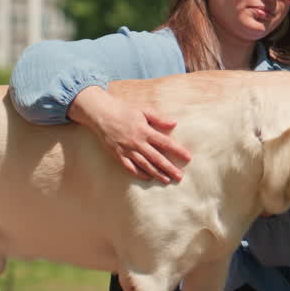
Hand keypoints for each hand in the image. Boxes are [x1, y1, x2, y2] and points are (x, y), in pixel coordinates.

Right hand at [68, 86, 191, 183]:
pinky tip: (148, 177)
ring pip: (144, 165)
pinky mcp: (118, 154)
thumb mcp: (143, 110)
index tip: (188, 157)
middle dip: (169, 168)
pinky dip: (139, 173)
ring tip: (167, 180)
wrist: (101, 114)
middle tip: (180, 177)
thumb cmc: (124, 110)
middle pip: (156, 158)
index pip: (165, 143)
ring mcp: (127, 150)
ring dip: (156, 173)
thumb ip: (159, 118)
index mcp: (145, 131)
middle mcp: (137, 142)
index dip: (177, 150)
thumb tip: (174, 123)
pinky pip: (129, 167)